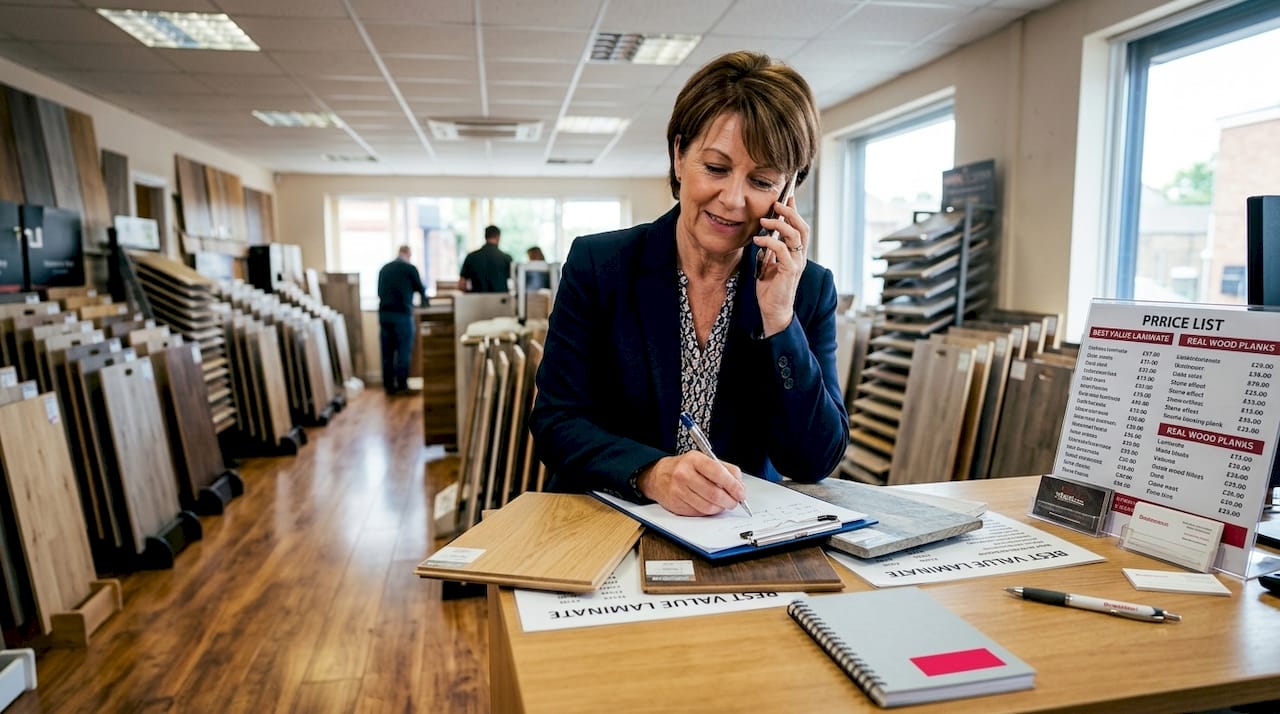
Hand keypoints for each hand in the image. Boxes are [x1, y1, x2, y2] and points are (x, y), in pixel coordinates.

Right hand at [636, 453, 745, 515]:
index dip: (733, 485)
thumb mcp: (704, 460)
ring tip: (722, 504)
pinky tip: (708, 504)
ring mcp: (678, 490)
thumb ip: (725, 470)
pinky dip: (708, 511)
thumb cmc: (685, 467)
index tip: (741, 493)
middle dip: (730, 501)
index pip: (718, 473)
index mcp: (694, 459)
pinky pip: (699, 513)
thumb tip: (739, 486)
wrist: (658, 476)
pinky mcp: (676, 504)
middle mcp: (684, 474)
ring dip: (720, 508)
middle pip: (714, 494)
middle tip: (734, 502)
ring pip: (708, 506)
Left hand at [753, 195, 807, 336]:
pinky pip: (782, 250)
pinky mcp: (789, 271)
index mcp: (796, 253)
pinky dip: (770, 242)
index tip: (787, 197)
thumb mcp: (768, 264)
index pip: (800, 227)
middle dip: (790, 213)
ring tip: (764, 220)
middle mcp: (800, 256)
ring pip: (795, 236)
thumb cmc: (770, 289)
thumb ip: (770, 250)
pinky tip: (758, 240)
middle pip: (802, 227)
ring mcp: (796, 264)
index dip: (794, 211)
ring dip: (779, 225)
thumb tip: (764, 234)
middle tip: (776, 203)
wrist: (773, 311)